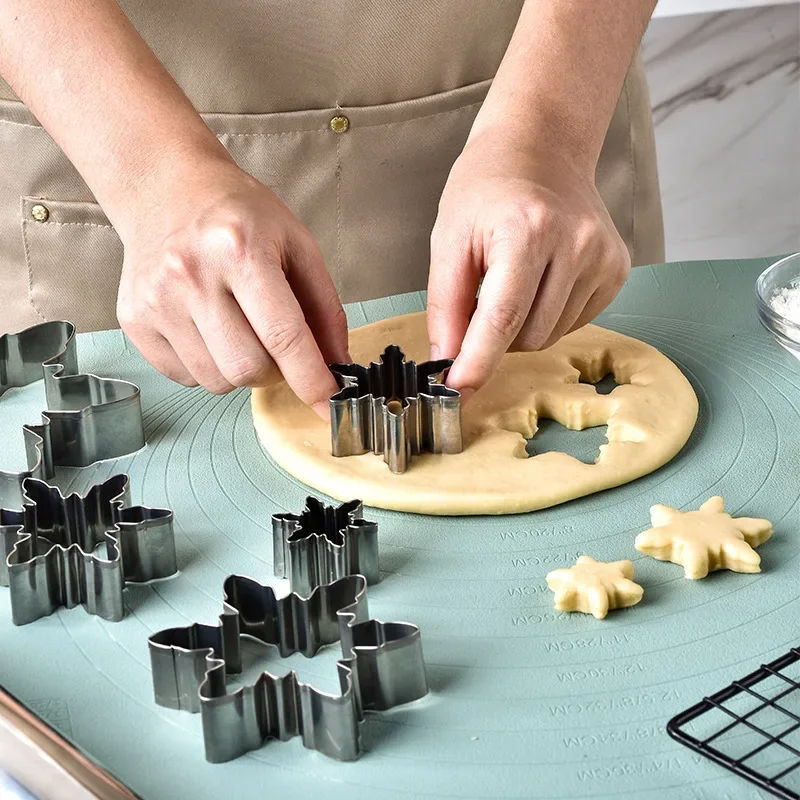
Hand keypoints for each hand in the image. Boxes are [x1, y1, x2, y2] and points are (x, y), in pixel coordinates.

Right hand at [116, 156, 346, 416]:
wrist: (166, 188)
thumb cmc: (240, 216)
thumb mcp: (297, 244)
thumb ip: (324, 308)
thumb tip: (337, 367)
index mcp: (240, 250)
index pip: (283, 336)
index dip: (312, 380)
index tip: (330, 406)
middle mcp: (191, 276)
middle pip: (247, 370)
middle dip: (274, 371)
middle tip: (275, 342)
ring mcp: (156, 301)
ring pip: (217, 382)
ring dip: (240, 369)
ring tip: (237, 327)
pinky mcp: (134, 320)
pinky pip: (186, 377)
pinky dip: (208, 365)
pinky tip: (206, 326)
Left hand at [427, 137, 630, 399]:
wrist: (541, 147)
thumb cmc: (487, 188)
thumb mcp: (448, 238)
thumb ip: (445, 305)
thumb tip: (447, 361)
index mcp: (527, 230)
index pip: (502, 317)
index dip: (477, 361)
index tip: (458, 391)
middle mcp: (576, 243)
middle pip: (528, 336)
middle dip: (495, 336)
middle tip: (480, 299)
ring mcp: (603, 257)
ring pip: (551, 336)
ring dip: (522, 327)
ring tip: (512, 281)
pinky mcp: (617, 268)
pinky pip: (574, 322)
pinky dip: (548, 315)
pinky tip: (541, 278)